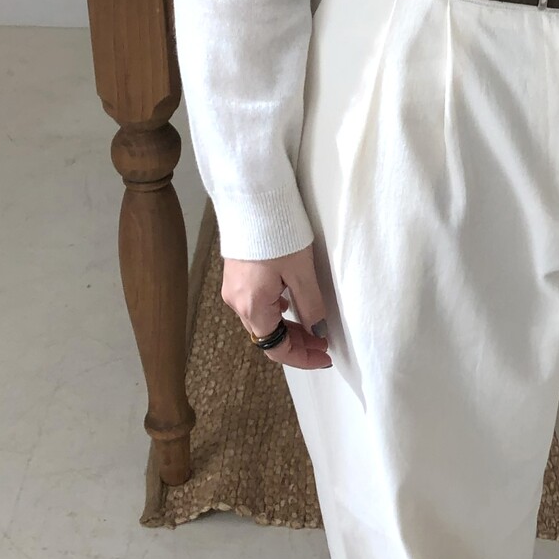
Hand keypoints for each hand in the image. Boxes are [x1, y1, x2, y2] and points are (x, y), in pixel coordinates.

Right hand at [223, 245, 332, 368]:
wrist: (252, 200)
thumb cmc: (278, 234)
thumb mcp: (302, 273)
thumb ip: (311, 306)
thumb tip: (318, 332)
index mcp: (253, 306)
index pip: (276, 348)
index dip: (302, 358)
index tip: (325, 357)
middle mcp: (237, 303)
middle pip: (268, 338)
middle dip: (297, 344)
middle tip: (324, 343)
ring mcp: (234, 290)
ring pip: (262, 322)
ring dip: (287, 329)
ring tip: (313, 327)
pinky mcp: (236, 277)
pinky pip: (256, 306)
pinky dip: (276, 313)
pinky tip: (292, 305)